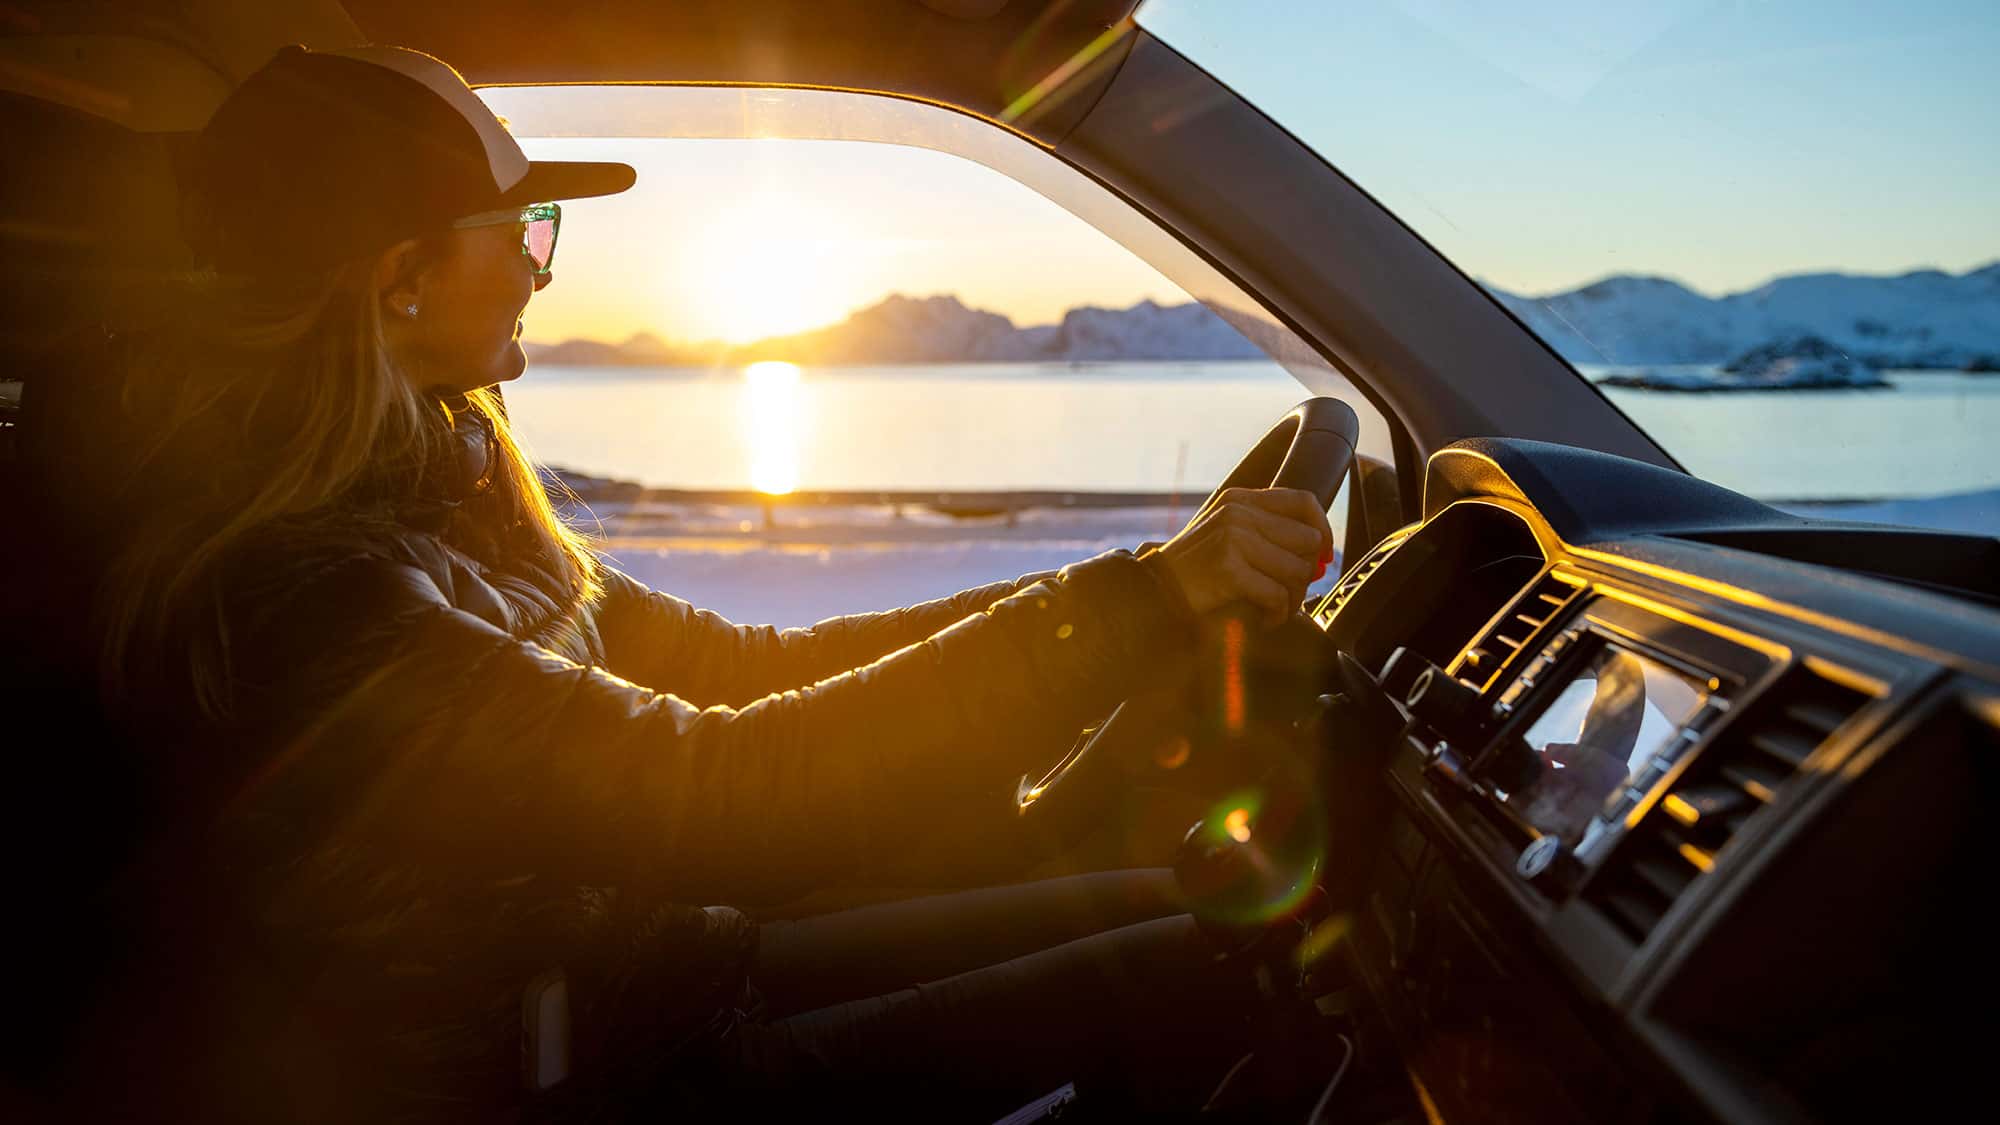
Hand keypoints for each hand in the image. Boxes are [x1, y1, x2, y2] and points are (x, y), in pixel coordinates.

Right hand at [1149, 488, 1333, 626]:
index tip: (1323, 555)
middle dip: (1303, 574)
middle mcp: (1238, 513)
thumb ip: (1264, 532)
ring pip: (1297, 571)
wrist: (1153, 593)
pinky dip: (1277, 615)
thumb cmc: (1194, 573)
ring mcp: (1233, 538)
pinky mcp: (1229, 568)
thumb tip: (1317, 554)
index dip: (1322, 529)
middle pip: (1306, 541)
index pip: (1303, 502)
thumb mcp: (1226, 535)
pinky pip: (1278, 595)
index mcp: (1240, 500)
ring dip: (1291, 599)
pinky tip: (1263, 620)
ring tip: (1273, 609)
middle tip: (1287, 593)